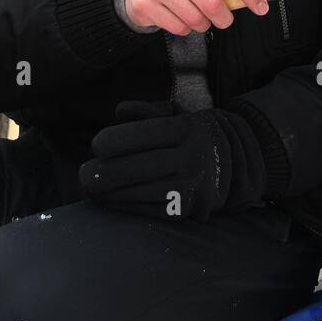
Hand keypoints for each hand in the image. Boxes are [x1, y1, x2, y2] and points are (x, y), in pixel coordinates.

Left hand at [79, 100, 267, 221]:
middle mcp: (193, 156)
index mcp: (187, 128)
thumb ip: (148, 111)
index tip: (96, 146)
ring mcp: (193, 185)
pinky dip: (128, 207)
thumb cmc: (193, 134)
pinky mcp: (191, 208)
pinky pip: (152, 210)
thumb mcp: (177, 114)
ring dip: (110, 195)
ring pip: (141, 192)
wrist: (238, 161)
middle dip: (104, 173)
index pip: (143, 135)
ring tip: (91, 191)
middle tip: (83, 175)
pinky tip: (112, 202)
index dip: (114, 141)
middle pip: (137, 167)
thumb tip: (119, 111)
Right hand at [123, 0, 268, 34]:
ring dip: (201, 24)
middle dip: (224, 18)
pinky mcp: (145, 6)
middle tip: (222, 19)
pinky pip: (178, 28)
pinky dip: (184, 28)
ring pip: (196, 20)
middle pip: (213, 4)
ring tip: (194, 14)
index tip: (261, 7)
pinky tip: (177, 16)